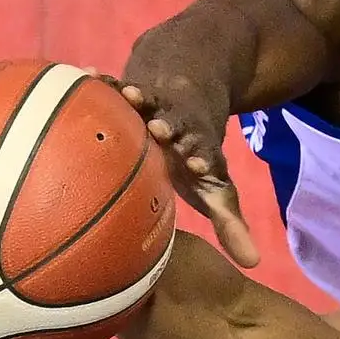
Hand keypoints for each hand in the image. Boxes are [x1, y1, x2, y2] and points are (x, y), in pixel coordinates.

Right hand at [114, 74, 259, 267]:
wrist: (185, 94)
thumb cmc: (192, 156)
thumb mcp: (213, 186)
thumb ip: (229, 222)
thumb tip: (253, 263)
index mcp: (196, 145)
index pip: (202, 150)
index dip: (200, 155)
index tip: (197, 162)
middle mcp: (175, 122)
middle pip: (175, 122)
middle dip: (170, 124)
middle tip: (161, 128)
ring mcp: (151, 104)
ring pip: (146, 98)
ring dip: (138, 96)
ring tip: (127, 93)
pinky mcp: (127, 90)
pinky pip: (113, 84)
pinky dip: (102, 81)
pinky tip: (86, 75)